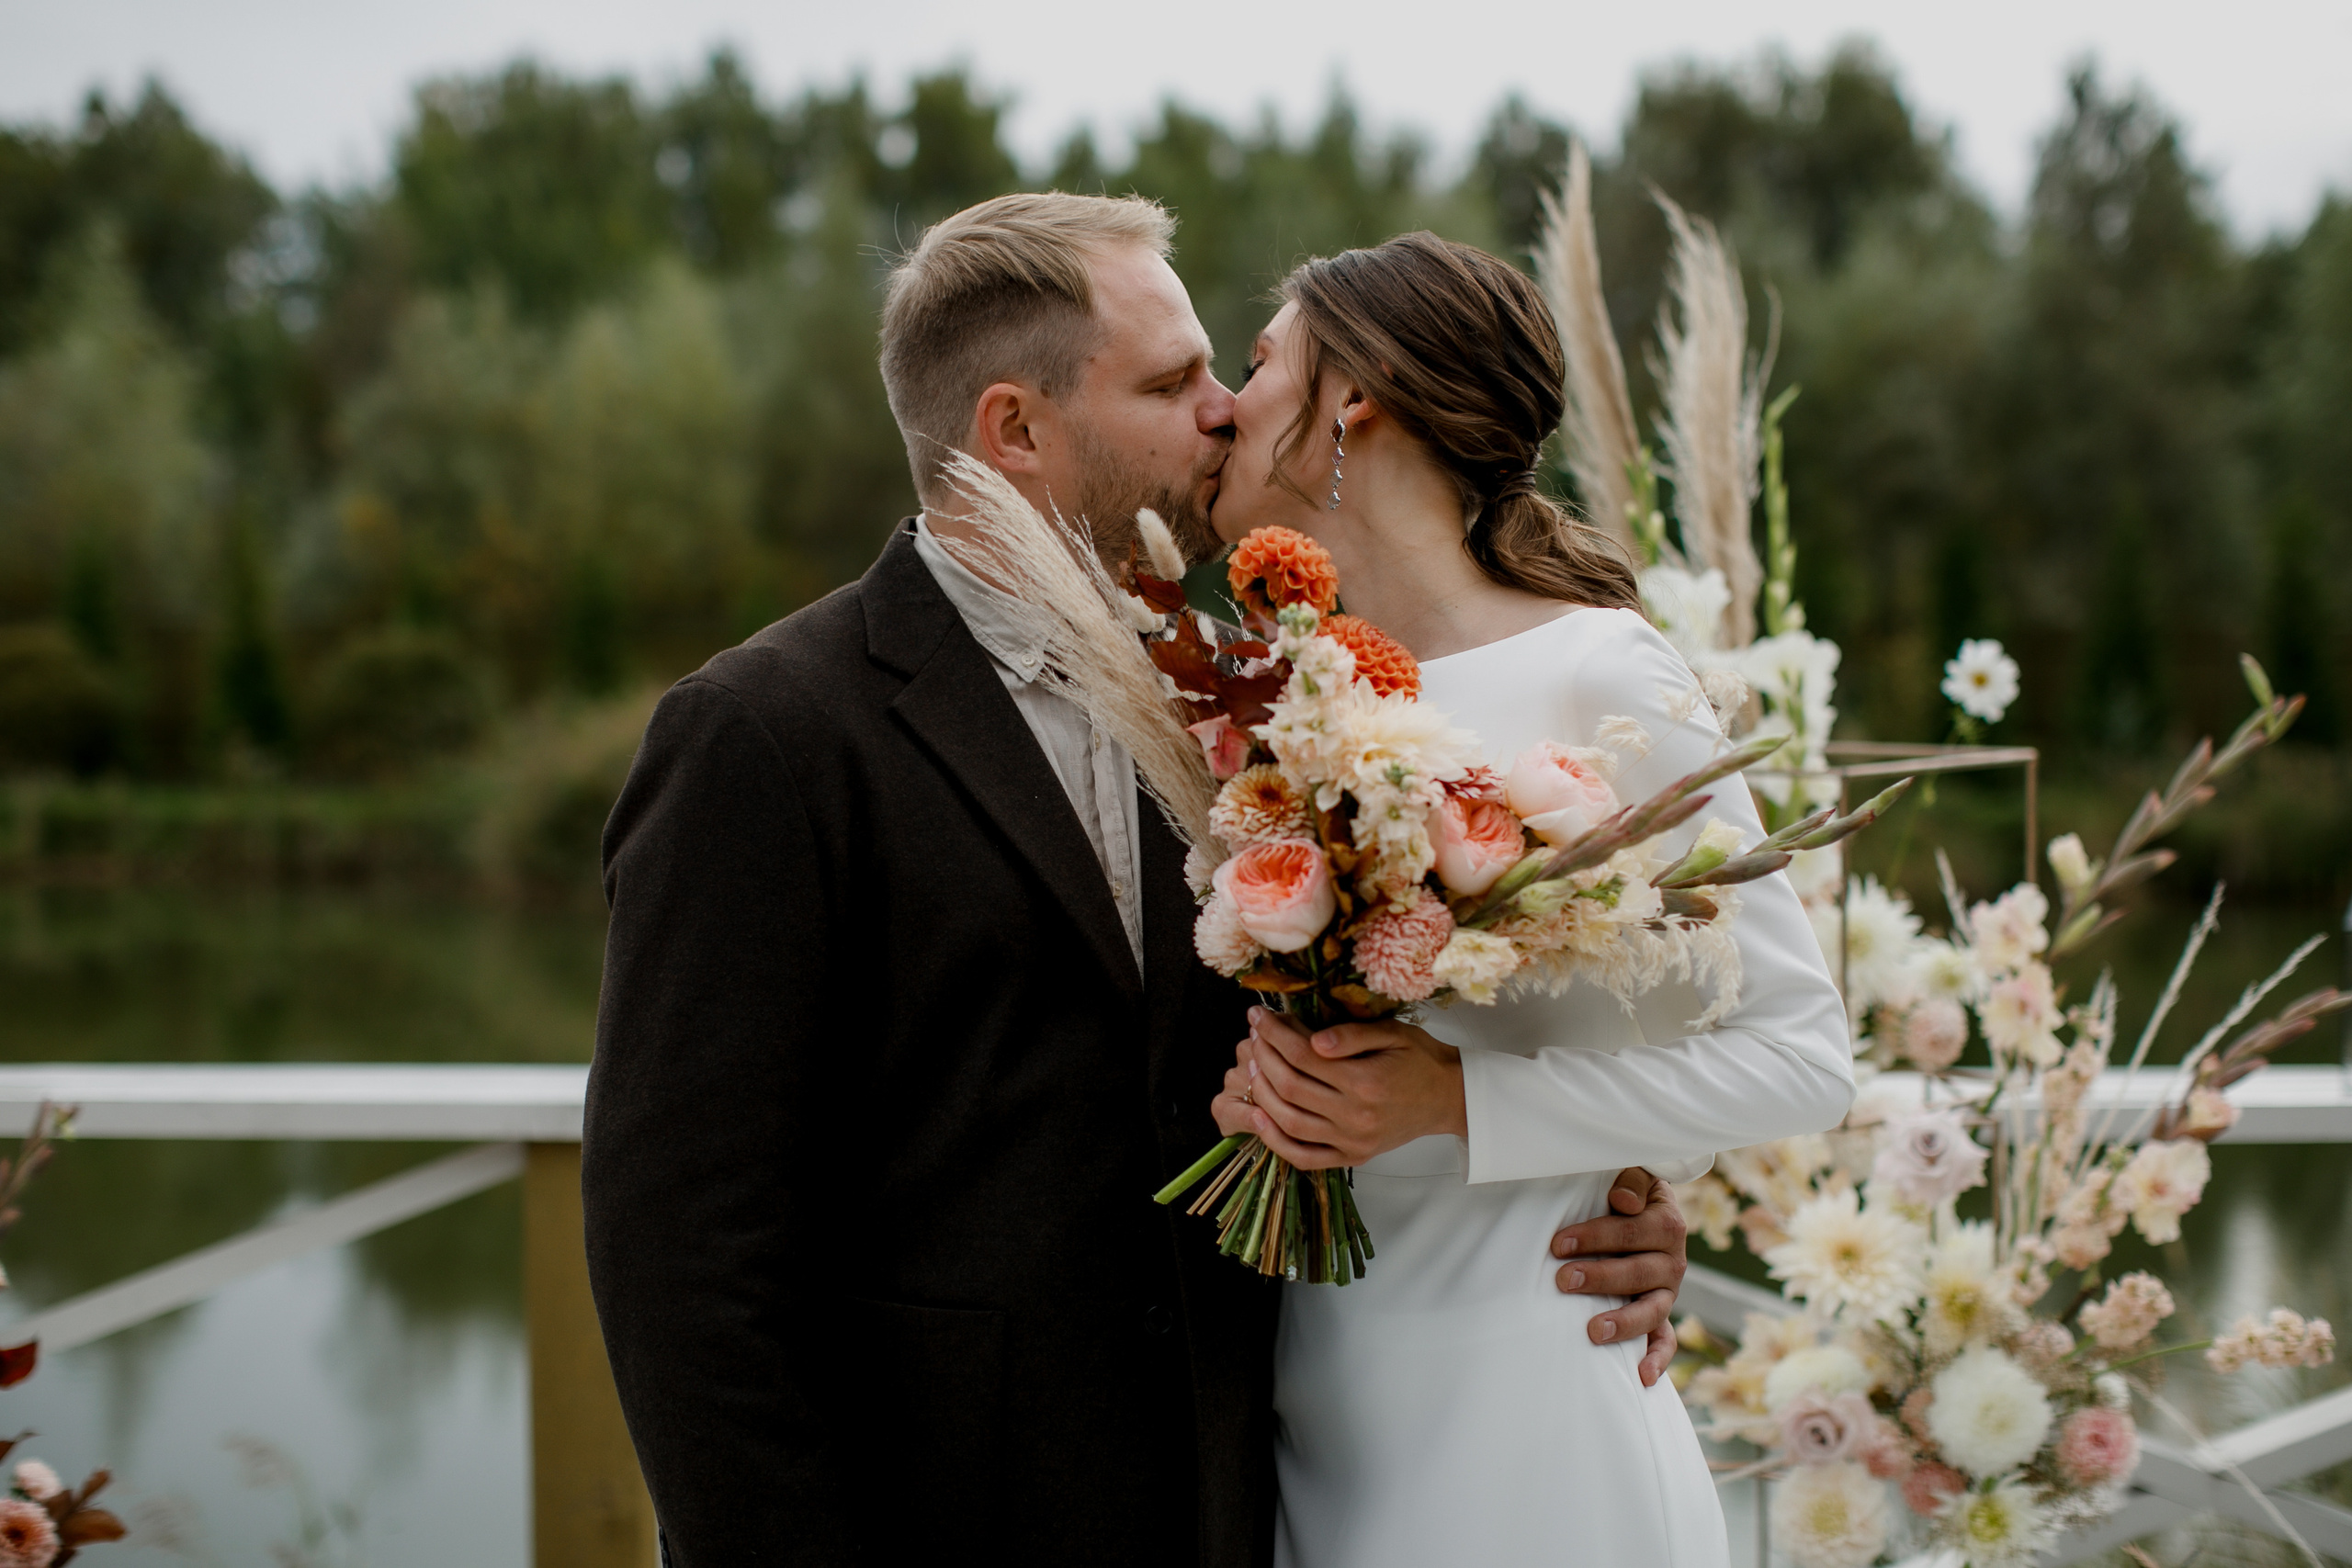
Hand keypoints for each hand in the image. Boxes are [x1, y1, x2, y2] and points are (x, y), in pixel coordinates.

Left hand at [1211, 1008, 1465, 1170]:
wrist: (1448, 1097)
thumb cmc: (1420, 1058)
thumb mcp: (1392, 1033)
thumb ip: (1351, 1035)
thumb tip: (1311, 1040)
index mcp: (1366, 1081)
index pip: (1302, 1055)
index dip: (1274, 1033)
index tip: (1258, 1016)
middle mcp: (1356, 1116)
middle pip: (1289, 1087)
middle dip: (1262, 1057)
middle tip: (1252, 1037)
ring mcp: (1352, 1142)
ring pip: (1289, 1122)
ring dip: (1261, 1093)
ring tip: (1252, 1067)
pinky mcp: (1351, 1157)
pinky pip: (1304, 1156)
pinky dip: (1276, 1141)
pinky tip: (1259, 1117)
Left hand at [1552, 1169, 1687, 1387]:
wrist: (1643, 1212)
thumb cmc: (1625, 1193)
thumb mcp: (1634, 1175)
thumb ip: (1632, 1179)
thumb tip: (1623, 1200)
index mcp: (1667, 1224)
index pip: (1632, 1231)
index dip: (1595, 1236)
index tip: (1558, 1244)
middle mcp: (1672, 1261)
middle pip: (1638, 1272)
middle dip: (1599, 1277)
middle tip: (1563, 1280)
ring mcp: (1667, 1293)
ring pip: (1652, 1311)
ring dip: (1623, 1322)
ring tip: (1593, 1331)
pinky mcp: (1661, 1316)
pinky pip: (1666, 1342)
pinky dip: (1657, 1360)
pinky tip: (1641, 1377)